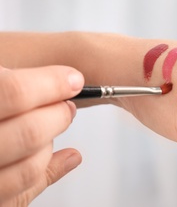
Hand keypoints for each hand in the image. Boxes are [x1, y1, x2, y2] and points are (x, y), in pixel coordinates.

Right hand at [0, 65, 83, 205]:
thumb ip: (5, 85)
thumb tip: (61, 80)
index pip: (12, 92)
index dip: (50, 83)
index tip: (72, 78)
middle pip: (28, 132)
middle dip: (58, 114)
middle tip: (67, 103)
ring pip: (27, 167)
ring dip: (52, 142)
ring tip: (58, 122)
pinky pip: (17, 196)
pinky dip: (47, 172)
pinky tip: (66, 156)